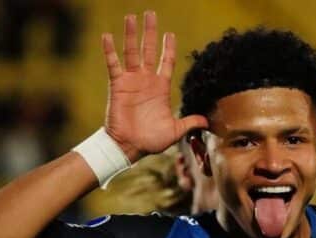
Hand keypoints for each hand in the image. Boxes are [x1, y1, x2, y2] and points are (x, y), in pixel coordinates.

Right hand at [101, 11, 206, 161]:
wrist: (130, 147)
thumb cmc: (151, 140)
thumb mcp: (176, 130)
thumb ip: (190, 122)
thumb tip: (207, 122)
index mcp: (161, 88)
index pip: (166, 63)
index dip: (168, 48)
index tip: (170, 34)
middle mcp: (146, 81)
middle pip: (150, 51)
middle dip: (151, 33)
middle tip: (151, 14)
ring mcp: (132, 81)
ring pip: (132, 52)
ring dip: (131, 34)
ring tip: (131, 16)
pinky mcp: (118, 85)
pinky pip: (113, 64)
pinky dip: (110, 50)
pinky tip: (107, 36)